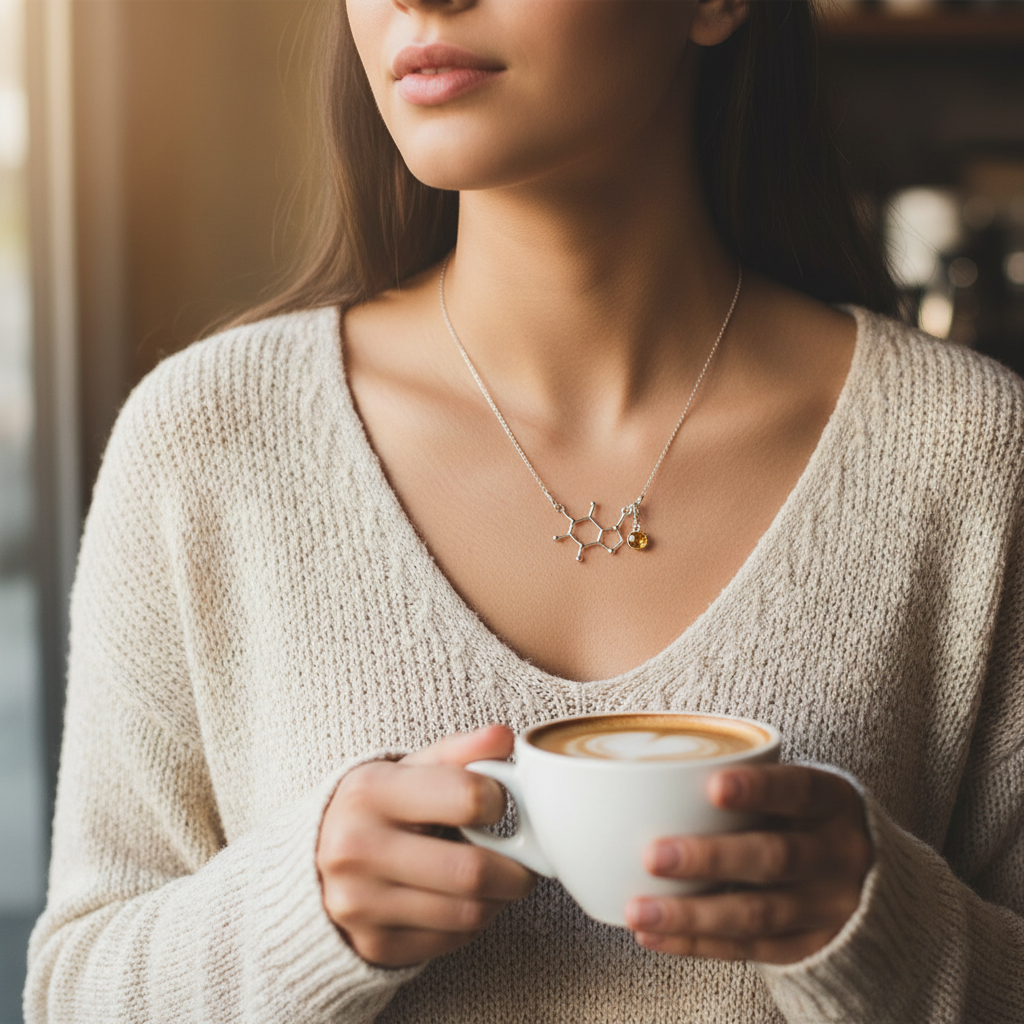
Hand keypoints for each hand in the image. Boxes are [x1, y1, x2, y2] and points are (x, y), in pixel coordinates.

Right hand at [316, 725, 535, 967]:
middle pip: (472, 870)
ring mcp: (360, 903)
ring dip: (499, 899)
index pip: (467, 797)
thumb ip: (459, 750)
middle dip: (515, 869)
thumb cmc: (379, 807)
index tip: (498, 802)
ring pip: (468, 913)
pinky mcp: (372, 944)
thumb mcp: (410, 768)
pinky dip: (471, 923)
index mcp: (370, 792)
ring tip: (496, 879)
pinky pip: (452, 941)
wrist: (314, 858)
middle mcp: (356, 849)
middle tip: (523, 860)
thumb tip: (505, 737)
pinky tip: (462, 901)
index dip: (499, 800)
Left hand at [625, 765, 872, 963]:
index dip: (759, 789)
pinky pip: (750, 949)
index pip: (799, 790)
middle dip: (709, 858)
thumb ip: (743, 780)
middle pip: (774, 857)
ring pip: (757, 913)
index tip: (712, 786)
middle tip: (652, 855)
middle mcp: (840, 854)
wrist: (872, 878)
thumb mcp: (794, 788)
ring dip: (691, 914)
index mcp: (834, 801)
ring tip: (637, 909)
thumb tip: (647, 773)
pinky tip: (653, 935)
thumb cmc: (801, 814)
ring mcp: (830, 908)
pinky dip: (697, 944)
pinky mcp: (811, 947)